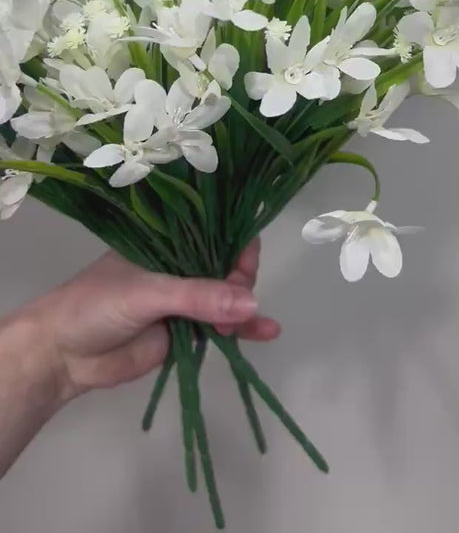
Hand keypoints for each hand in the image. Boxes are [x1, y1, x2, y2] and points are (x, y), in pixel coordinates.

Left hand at [35, 239, 278, 401]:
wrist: (62, 355)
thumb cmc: (95, 305)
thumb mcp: (147, 292)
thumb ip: (198, 296)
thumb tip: (251, 303)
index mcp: (166, 242)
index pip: (212, 231)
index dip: (234, 241)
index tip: (244, 259)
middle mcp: (179, 266)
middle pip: (225, 264)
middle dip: (239, 279)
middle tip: (236, 299)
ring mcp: (183, 301)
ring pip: (227, 298)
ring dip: (243, 308)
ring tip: (249, 323)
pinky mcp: (185, 333)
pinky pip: (221, 327)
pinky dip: (243, 330)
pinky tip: (268, 332)